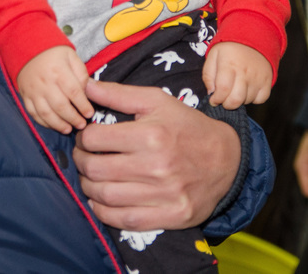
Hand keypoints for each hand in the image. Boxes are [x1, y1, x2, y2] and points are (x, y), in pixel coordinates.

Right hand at [17, 45, 91, 133]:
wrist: (27, 46)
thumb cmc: (54, 52)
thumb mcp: (71, 56)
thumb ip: (81, 74)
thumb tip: (85, 93)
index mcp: (59, 71)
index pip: (74, 93)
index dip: (83, 106)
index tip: (89, 114)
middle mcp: (45, 83)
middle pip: (61, 106)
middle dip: (73, 118)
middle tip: (81, 125)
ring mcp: (33, 91)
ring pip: (46, 113)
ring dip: (58, 124)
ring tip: (68, 129)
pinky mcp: (25, 96)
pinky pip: (33, 113)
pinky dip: (43, 122)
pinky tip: (53, 125)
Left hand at [73, 79, 239, 230]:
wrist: (227, 159)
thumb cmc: (187, 126)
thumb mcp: (157, 101)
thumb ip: (119, 94)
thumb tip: (86, 86)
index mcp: (151, 134)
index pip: (94, 139)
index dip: (82, 138)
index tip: (85, 138)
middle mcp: (156, 166)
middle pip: (95, 169)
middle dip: (81, 162)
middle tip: (83, 158)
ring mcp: (164, 194)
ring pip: (105, 196)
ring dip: (88, 187)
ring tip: (90, 178)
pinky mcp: (171, 216)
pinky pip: (124, 220)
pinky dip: (104, 213)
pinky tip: (101, 201)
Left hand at [202, 41, 271, 108]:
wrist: (253, 37)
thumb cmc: (229, 49)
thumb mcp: (213, 55)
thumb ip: (208, 75)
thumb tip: (211, 93)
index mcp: (229, 64)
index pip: (223, 89)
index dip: (216, 99)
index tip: (213, 100)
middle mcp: (245, 72)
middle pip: (236, 100)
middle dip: (226, 104)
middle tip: (224, 99)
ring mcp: (258, 77)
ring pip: (247, 101)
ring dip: (239, 100)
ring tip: (235, 89)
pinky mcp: (267, 81)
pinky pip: (260, 99)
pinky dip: (253, 99)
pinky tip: (247, 90)